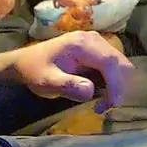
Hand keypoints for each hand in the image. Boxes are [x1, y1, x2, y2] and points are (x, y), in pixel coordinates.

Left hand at [10, 31, 134, 109]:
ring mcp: (96, 42)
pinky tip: (101, 93)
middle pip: (120, 63)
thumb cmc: (35, 71)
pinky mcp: (97, 49)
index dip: (116, 85)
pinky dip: (113, 81)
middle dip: (119, 87)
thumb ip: (67, 86)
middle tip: (104, 108)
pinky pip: (114, 65)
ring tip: (102, 103)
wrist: (25, 61)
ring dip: (118, 85)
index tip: (110, 105)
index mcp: (81, 44)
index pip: (110, 62)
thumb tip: (91, 91)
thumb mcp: (46, 81)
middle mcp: (93, 39)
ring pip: (121, 64)